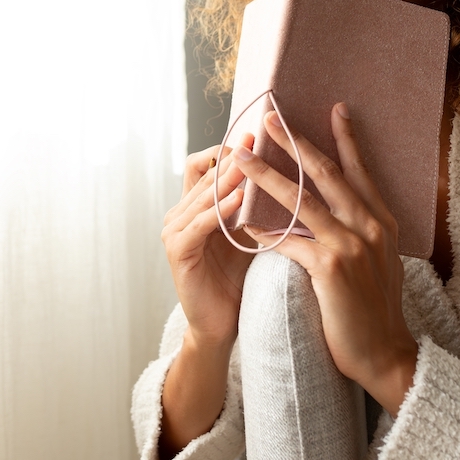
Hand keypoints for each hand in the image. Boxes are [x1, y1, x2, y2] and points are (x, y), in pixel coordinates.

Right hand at [161, 134, 257, 348]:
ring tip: (251, 164)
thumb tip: (284, 167)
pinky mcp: (178, 251)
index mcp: (195, 205)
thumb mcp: (249, 231)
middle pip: (203, 173)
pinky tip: (240, 200)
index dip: (228, 148)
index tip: (258, 136)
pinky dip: (219, 210)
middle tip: (256, 138)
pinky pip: (198, 224)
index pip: (205, 163)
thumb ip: (255, 202)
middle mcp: (179, 213)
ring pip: (201, 195)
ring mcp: (175, 231)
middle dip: (232, 156)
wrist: (224, 324)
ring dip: (227, 179)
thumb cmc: (241, 277)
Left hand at [233, 103, 418, 413]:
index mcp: (381, 220)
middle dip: (295, 142)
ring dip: (266, 176)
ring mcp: (351, 244)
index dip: (346, 139)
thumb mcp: (376, 259)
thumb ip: (360, 230)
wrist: (385, 354)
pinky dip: (264, 230)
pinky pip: (289, 241)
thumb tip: (337, 208)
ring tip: (241, 158)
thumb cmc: (374, 309)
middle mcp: (369, 225)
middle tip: (270, 118)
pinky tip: (242, 221)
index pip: (359, 171)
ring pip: (301, 200)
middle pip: (326, 173)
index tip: (335, 108)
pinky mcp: (332, 268)